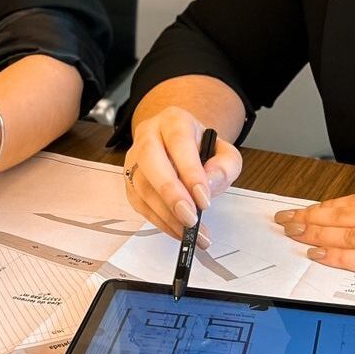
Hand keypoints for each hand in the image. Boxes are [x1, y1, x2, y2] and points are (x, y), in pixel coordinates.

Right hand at [124, 106, 241, 240]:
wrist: (179, 147)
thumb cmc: (201, 150)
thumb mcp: (224, 152)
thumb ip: (225, 165)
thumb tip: (209, 184)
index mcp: (173, 121)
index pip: (179, 142)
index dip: (190, 172)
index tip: (204, 199)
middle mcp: (148, 135)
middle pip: (150, 159)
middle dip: (171, 193)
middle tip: (190, 218)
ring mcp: (134, 158)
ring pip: (142, 185)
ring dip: (166, 214)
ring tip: (190, 232)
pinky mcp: (130, 181)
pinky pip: (139, 203)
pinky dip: (159, 221)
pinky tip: (178, 231)